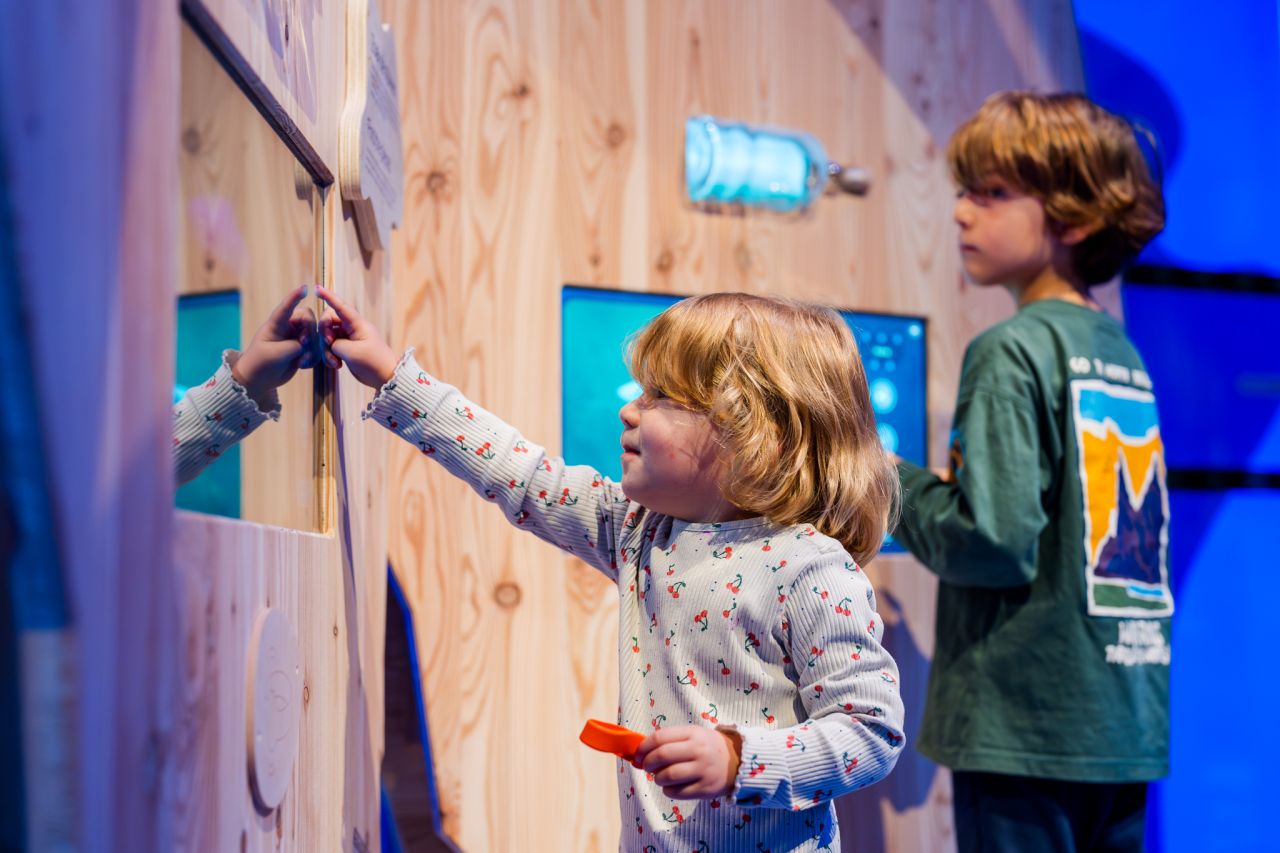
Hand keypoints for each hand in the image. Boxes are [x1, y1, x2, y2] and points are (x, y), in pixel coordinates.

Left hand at [232, 284, 317, 406]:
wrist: (258, 379)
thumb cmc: (260, 363)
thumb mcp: (275, 354)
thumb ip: (293, 346)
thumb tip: (307, 344)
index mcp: (275, 324)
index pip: (286, 308)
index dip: (294, 297)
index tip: (305, 288)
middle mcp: (287, 328)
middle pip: (308, 318)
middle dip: (310, 331)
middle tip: (303, 344)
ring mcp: (295, 338)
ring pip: (314, 336)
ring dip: (311, 349)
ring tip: (301, 361)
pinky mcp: (302, 349)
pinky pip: (315, 348)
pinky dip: (312, 357)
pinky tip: (302, 365)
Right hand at [316, 285, 398, 388]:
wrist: (386, 377)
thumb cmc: (373, 362)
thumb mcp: (351, 352)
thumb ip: (335, 344)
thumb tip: (330, 343)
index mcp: (357, 323)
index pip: (340, 306)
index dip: (328, 296)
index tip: (316, 288)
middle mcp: (352, 327)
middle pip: (328, 321)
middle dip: (323, 332)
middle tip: (328, 344)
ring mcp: (349, 338)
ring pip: (328, 336)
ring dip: (327, 350)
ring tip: (335, 363)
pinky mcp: (346, 348)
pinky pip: (331, 347)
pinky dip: (330, 356)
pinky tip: (337, 366)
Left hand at [633, 725, 737, 799]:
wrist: (736, 762)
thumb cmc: (706, 747)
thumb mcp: (692, 735)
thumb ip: (669, 740)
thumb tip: (640, 753)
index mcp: (692, 733)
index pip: (660, 737)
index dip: (644, 747)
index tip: (637, 754)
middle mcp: (698, 750)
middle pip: (662, 756)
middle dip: (647, 763)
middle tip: (646, 766)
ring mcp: (703, 770)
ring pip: (668, 776)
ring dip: (657, 778)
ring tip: (659, 777)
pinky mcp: (705, 789)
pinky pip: (677, 792)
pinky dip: (668, 791)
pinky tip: (670, 786)